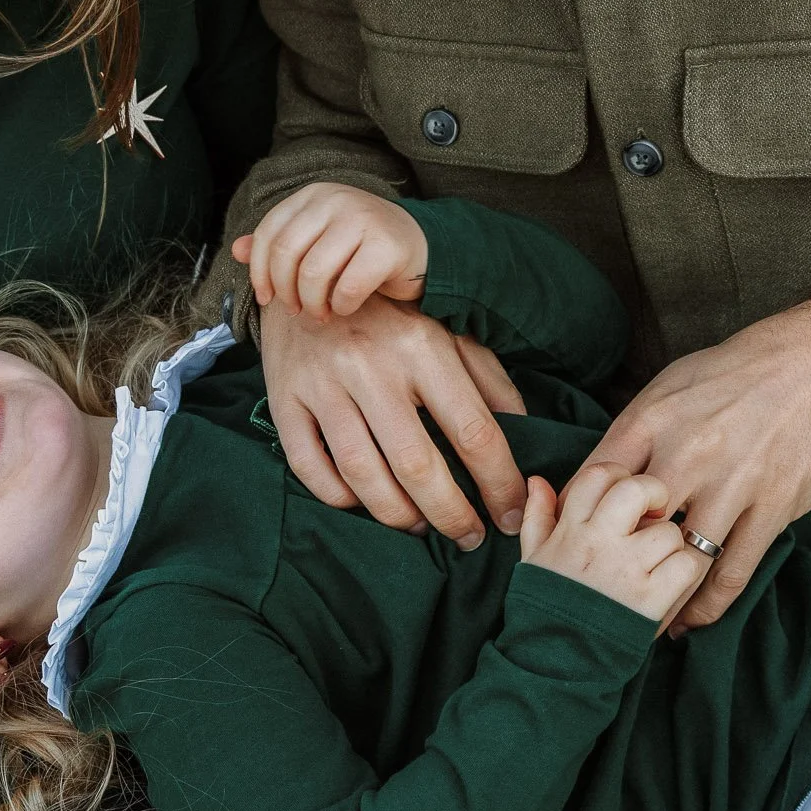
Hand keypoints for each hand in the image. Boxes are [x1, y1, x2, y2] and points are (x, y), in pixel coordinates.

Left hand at [232, 182, 427, 320]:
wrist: (421, 248)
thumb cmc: (362, 248)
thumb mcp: (317, 240)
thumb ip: (278, 243)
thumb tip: (236, 250)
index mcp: (313, 195)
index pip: (268, 234)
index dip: (260, 272)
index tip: (267, 298)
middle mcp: (336, 199)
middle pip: (286, 254)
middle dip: (286, 292)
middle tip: (297, 310)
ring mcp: (363, 219)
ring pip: (313, 273)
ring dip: (313, 304)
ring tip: (321, 312)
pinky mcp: (386, 245)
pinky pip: (348, 287)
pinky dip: (341, 306)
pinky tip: (346, 306)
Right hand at [259, 294, 527, 546]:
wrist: (306, 272)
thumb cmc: (391, 314)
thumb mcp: (447, 331)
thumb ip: (488, 378)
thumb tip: (525, 431)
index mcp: (423, 346)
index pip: (473, 431)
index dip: (499, 483)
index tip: (510, 515)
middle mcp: (371, 365)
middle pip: (417, 464)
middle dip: (450, 514)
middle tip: (467, 537)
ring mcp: (323, 385)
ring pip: (362, 474)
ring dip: (397, 515)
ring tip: (420, 526)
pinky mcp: (284, 400)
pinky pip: (310, 467)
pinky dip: (339, 497)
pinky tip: (363, 504)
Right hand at [518, 468, 705, 626]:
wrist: (554, 662)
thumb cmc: (544, 608)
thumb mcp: (532, 558)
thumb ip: (538, 517)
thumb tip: (538, 482)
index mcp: (571, 529)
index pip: (600, 474)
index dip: (619, 475)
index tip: (625, 492)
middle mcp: (599, 542)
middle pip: (639, 489)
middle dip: (655, 494)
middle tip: (655, 513)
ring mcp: (627, 569)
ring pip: (671, 530)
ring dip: (672, 544)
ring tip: (659, 561)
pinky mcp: (651, 598)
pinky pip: (688, 566)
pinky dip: (687, 573)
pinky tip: (671, 582)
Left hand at [579, 287, 810, 631]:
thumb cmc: (744, 369)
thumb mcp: (674, 383)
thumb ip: (638, 430)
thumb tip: (605, 472)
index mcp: (652, 420)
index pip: (592, 479)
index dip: (574, 518)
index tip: (569, 546)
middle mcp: (684, 455)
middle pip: (627, 528)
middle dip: (609, 568)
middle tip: (596, 599)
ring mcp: (730, 486)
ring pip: (677, 562)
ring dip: (657, 600)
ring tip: (638, 624)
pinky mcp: (771, 510)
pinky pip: (730, 574)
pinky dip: (706, 607)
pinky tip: (690, 622)